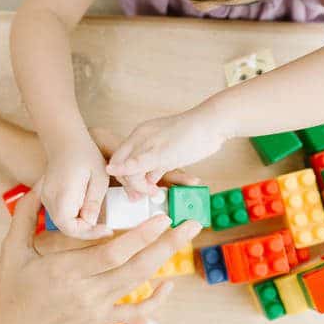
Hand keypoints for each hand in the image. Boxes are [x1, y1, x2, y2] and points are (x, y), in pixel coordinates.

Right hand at [0, 181, 202, 323]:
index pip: (112, 252)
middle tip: (191, 223)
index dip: (141, 235)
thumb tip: (42, 181)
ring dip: (165, 262)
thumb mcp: (11, 248)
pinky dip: (154, 302)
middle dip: (167, 244)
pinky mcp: (98, 323)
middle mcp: (86, 291)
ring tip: (185, 240)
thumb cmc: (8, 290)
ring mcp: (95, 310)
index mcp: (65, 270)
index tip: (162, 217)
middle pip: (135, 267)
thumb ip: (27, 213)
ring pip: (138, 285)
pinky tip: (168, 286)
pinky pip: (132, 313)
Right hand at [42, 133, 110, 238]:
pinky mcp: (48, 198)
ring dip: (80, 226)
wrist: (66, 141)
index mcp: (63, 194)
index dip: (89, 233)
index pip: (71, 228)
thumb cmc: (85, 155)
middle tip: (105, 228)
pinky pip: (61, 215)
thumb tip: (92, 223)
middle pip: (66, 228)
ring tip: (99, 221)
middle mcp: (50, 199)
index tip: (107, 229)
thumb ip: (94, 201)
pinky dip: (74, 219)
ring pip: (63, 223)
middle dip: (86, 232)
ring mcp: (46, 199)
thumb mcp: (99, 177)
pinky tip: (88, 213)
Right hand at [106, 108, 225, 195]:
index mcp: (138, 138)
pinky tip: (168, 188)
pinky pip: (160, 169)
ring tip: (157, 195)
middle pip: (131, 167)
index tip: (141, 194)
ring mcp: (158, 148)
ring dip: (148, 183)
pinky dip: (162, 179)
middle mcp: (145, 142)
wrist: (214, 126)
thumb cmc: (187, 136)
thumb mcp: (159, 153)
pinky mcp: (170, 154)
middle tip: (147, 197)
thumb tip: (110, 170)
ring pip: (146, 170)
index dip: (127, 180)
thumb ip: (135, 164)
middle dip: (136, 184)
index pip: (121, 162)